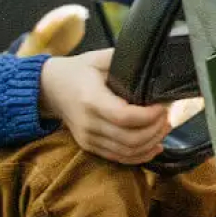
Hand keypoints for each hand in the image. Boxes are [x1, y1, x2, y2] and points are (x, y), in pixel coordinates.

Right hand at [38, 49, 170, 164]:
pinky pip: (119, 158)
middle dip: (156, 130)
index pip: (124, 117)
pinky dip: (140, 156)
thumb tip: (152, 63)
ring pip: (127, 152)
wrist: (48, 88)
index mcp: (91, 99)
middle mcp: (88, 123)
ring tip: (163, 128)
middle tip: (167, 117)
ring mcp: (88, 137)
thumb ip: (124, 59)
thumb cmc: (76, 71)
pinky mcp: (89, 146)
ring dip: (151, 143)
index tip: (162, 106)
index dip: (149, 116)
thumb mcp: (98, 58)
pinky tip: (154, 146)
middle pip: (130, 139)